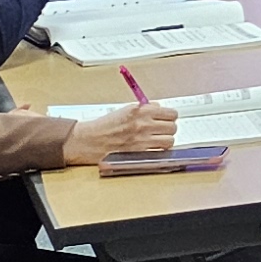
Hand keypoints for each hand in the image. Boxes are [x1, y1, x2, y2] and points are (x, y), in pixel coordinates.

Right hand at [63, 103, 178, 166]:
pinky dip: (158, 152)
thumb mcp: (125, 110)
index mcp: (142, 111)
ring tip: (158, 141)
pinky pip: (159, 153)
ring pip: (170, 141)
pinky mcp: (138, 154)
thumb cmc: (104, 126)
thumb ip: (145, 108)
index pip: (171, 113)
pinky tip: (153, 150)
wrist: (88, 140)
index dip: (170, 117)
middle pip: (173, 127)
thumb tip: (159, 107)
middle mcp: (144, 124)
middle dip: (169, 129)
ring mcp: (142, 140)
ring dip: (165, 141)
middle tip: (162, 131)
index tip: (167, 120)